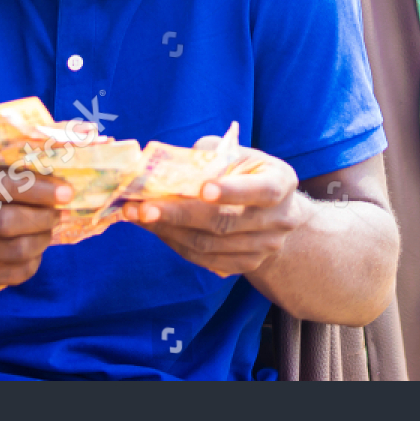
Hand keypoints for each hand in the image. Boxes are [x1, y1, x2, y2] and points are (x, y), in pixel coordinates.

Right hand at [0, 158, 71, 293]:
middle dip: (44, 217)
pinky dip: (35, 258)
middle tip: (59, 212)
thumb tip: (61, 184)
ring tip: (48, 227)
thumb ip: (16, 171)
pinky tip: (34, 245)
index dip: (37, 189)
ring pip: (17, 250)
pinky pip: (18, 272)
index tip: (66, 192)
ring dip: (43, 238)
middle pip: (6, 222)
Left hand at [121, 144, 307, 277]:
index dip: (233, 191)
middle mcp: (280, 219)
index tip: (203, 189)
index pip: (261, 190)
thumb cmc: (247, 174)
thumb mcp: (239, 155)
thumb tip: (170, 163)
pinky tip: (155, 228)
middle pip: (225, 223)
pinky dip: (175, 243)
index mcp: (282, 183)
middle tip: (143, 206)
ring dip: (168, 230)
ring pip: (209, 244)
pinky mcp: (248, 265)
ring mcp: (265, 247)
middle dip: (179, 214)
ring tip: (137, 215)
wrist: (273, 212)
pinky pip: (205, 259)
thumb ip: (211, 155)